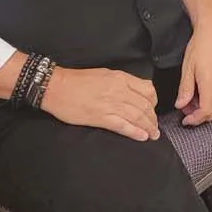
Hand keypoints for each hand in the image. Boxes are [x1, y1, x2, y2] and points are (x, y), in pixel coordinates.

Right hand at [42, 66, 159, 140]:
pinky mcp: (100, 117)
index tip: (153, 109)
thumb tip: (132, 92)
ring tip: (153, 135)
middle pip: (144, 105)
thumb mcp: (105, 74)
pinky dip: (135, 132)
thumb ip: (120, 82)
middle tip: (155, 127)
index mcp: (120, 78)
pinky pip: (123, 126)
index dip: (154, 102)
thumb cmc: (78, 80)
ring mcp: (110, 104)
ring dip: (148, 127)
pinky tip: (142, 137)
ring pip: (137, 116)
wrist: (57, 87)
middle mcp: (119, 90)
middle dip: (152, 118)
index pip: (147, 89)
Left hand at [177, 14, 211, 124]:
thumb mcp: (187, 68)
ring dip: (209, 109)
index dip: (195, 120)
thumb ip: (185, 89)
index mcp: (211, 85)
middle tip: (187, 109)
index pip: (205, 112)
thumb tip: (181, 105)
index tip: (185, 120)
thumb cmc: (200, 46)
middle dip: (200, 116)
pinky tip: (209, 95)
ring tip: (196, 101)